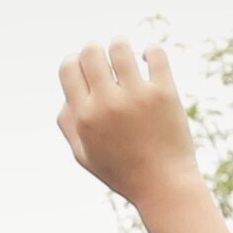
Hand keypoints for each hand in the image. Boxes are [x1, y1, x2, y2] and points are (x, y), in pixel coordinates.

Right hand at [53, 39, 203, 208]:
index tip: (85, 68)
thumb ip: (68, 123)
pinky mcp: (164, 93)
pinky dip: (150, 51)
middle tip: (106, 61)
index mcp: (84, 116)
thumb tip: (67, 94)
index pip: (68, 67)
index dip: (74, 61)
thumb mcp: (84, 155)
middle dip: (95, 50)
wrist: (164, 186)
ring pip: (120, 46)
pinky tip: (148, 60)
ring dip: (121, 46)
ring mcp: (137, 96)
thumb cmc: (122, 171)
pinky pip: (155, 53)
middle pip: (91, 51)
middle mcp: (107, 103)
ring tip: (128, 57)